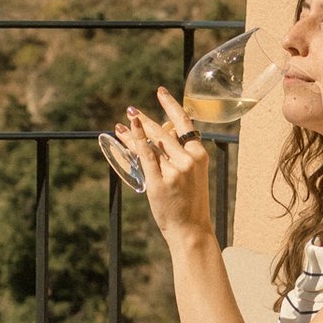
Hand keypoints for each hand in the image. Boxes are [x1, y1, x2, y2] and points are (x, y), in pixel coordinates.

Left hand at [123, 88, 214, 243]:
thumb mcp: (192, 175)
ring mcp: (174, 170)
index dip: (171, 105)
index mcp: (199, 155)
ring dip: (135, 131)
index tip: (161, 92)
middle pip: (162, 132)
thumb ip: (178, 155)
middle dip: (145, 120)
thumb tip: (157, 136)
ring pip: (151, 144)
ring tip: (123, 123)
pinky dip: (135, 140)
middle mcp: (187, 159)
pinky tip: (127, 128)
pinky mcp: (159, 181)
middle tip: (131, 110)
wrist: (191, 229)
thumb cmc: (190, 203)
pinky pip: (145, 155)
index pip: (184, 123)